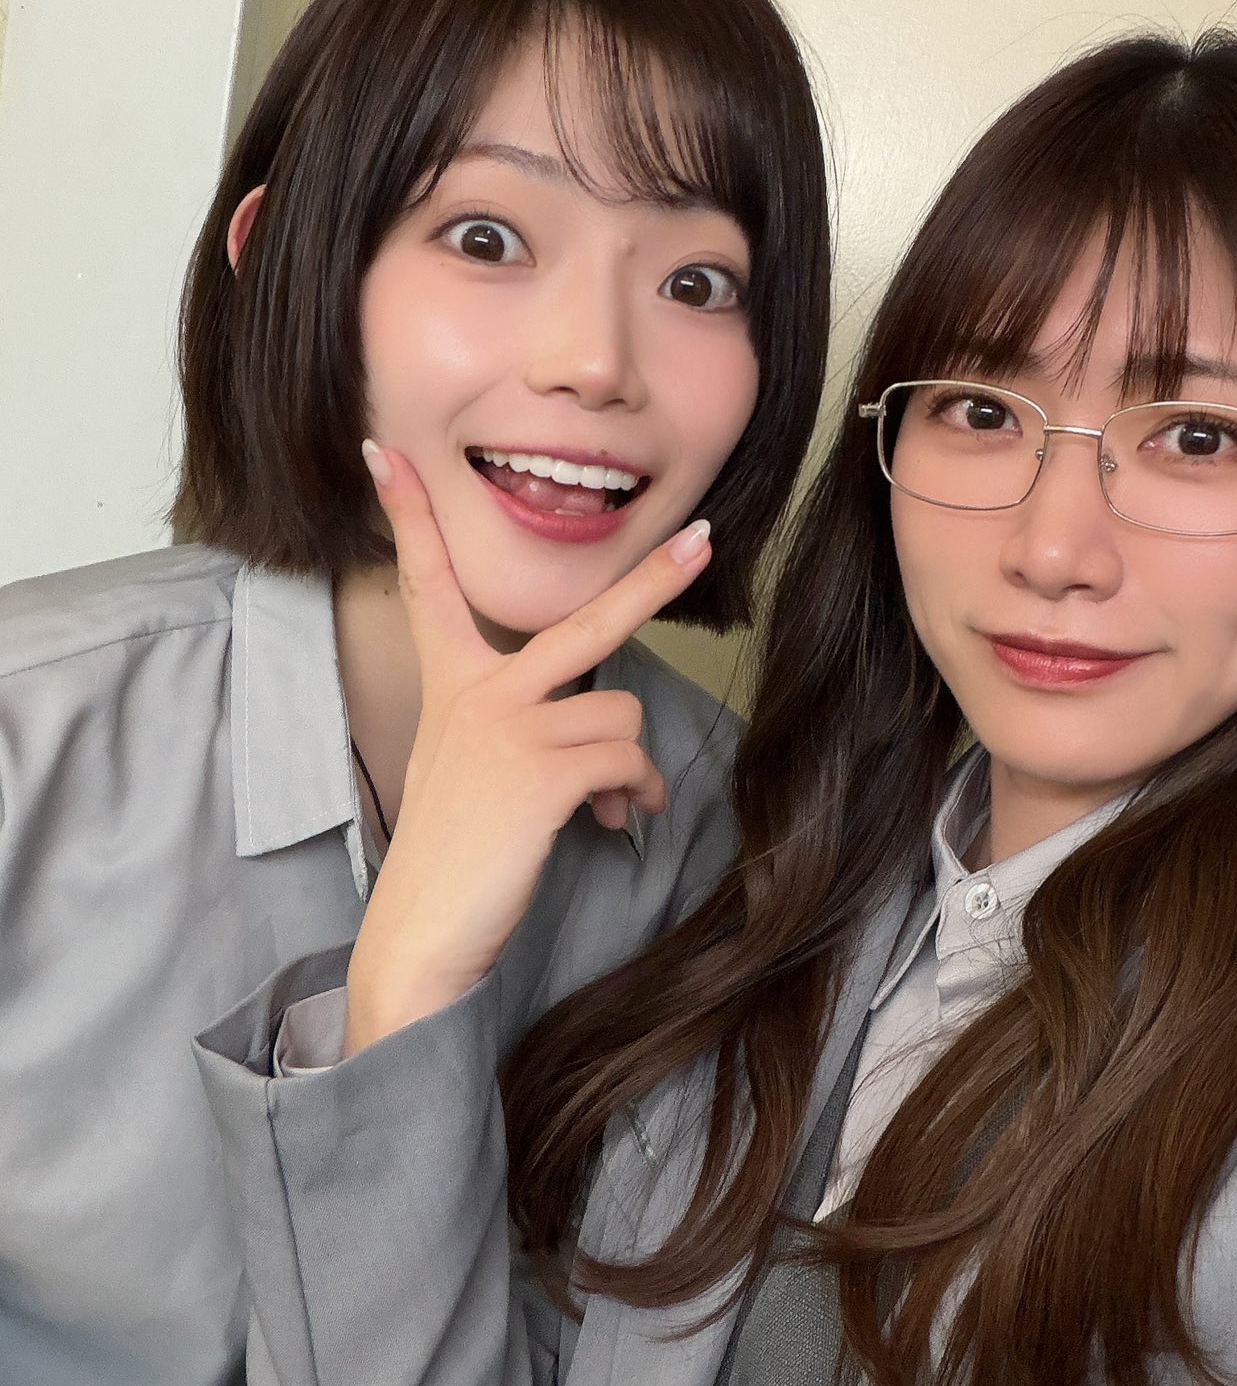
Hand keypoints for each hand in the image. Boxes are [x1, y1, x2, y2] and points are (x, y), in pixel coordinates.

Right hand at [342, 441, 711, 1052]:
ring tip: (611, 806)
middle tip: (703, 538)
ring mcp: (508, 725)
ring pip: (620, 713)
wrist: (424, 932)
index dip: (410, 516)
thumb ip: (530, 733)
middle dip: (653, 580)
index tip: (383, 453)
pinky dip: (635, 795)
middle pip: (582, 618)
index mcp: (450, 683)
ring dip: (631, 766)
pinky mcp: (539, 769)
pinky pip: (626, 760)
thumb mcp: (473, 770)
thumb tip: (619, 756)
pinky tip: (616, 824)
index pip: (427, 584)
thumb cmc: (454, 856)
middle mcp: (476, 691)